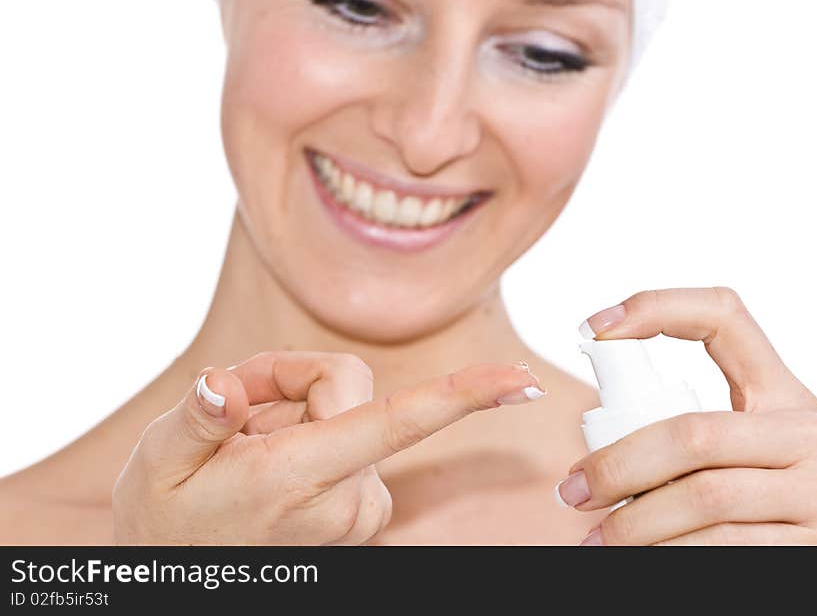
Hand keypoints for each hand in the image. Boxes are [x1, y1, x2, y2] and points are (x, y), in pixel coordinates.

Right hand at [112, 352, 543, 543]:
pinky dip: (314, 432)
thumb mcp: (157, 463)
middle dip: (291, 379)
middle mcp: (347, 498)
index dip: (463, 396)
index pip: (398, 423)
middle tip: (236, 406)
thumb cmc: (168, 519)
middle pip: (349, 385)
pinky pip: (354, 434)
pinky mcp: (366, 506)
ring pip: (351, 407)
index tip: (520, 381)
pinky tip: (272, 458)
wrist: (185, 576)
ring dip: (297, 409)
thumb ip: (197, 417)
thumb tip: (224, 385)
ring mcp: (361, 507)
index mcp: (299, 479)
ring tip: (247, 444)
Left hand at [557, 287, 816, 544]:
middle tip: (573, 491)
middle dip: (617, 465)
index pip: (723, 317)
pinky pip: (727, 553)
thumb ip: (712, 433)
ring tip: (598, 539)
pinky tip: (645, 563)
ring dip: (635, 525)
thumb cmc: (809, 491)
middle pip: (691, 435)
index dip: (656, 308)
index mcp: (787, 396)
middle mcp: (810, 437)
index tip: (593, 329)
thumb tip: (608, 436)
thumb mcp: (777, 445)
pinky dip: (673, 558)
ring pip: (703, 501)